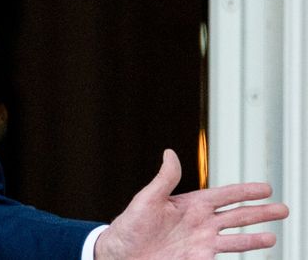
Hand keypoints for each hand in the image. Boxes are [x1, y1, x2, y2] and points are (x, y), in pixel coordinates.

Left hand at [95, 149, 288, 258]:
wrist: (121, 254)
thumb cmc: (129, 226)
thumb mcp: (147, 199)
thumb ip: (165, 179)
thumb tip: (170, 153)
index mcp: (190, 204)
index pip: (224, 195)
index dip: (244, 191)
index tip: (265, 188)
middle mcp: (200, 222)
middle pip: (237, 216)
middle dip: (260, 212)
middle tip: (283, 209)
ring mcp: (202, 241)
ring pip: (236, 237)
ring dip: (255, 236)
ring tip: (274, 236)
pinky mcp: (199, 258)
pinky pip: (226, 253)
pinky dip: (242, 252)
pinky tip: (256, 249)